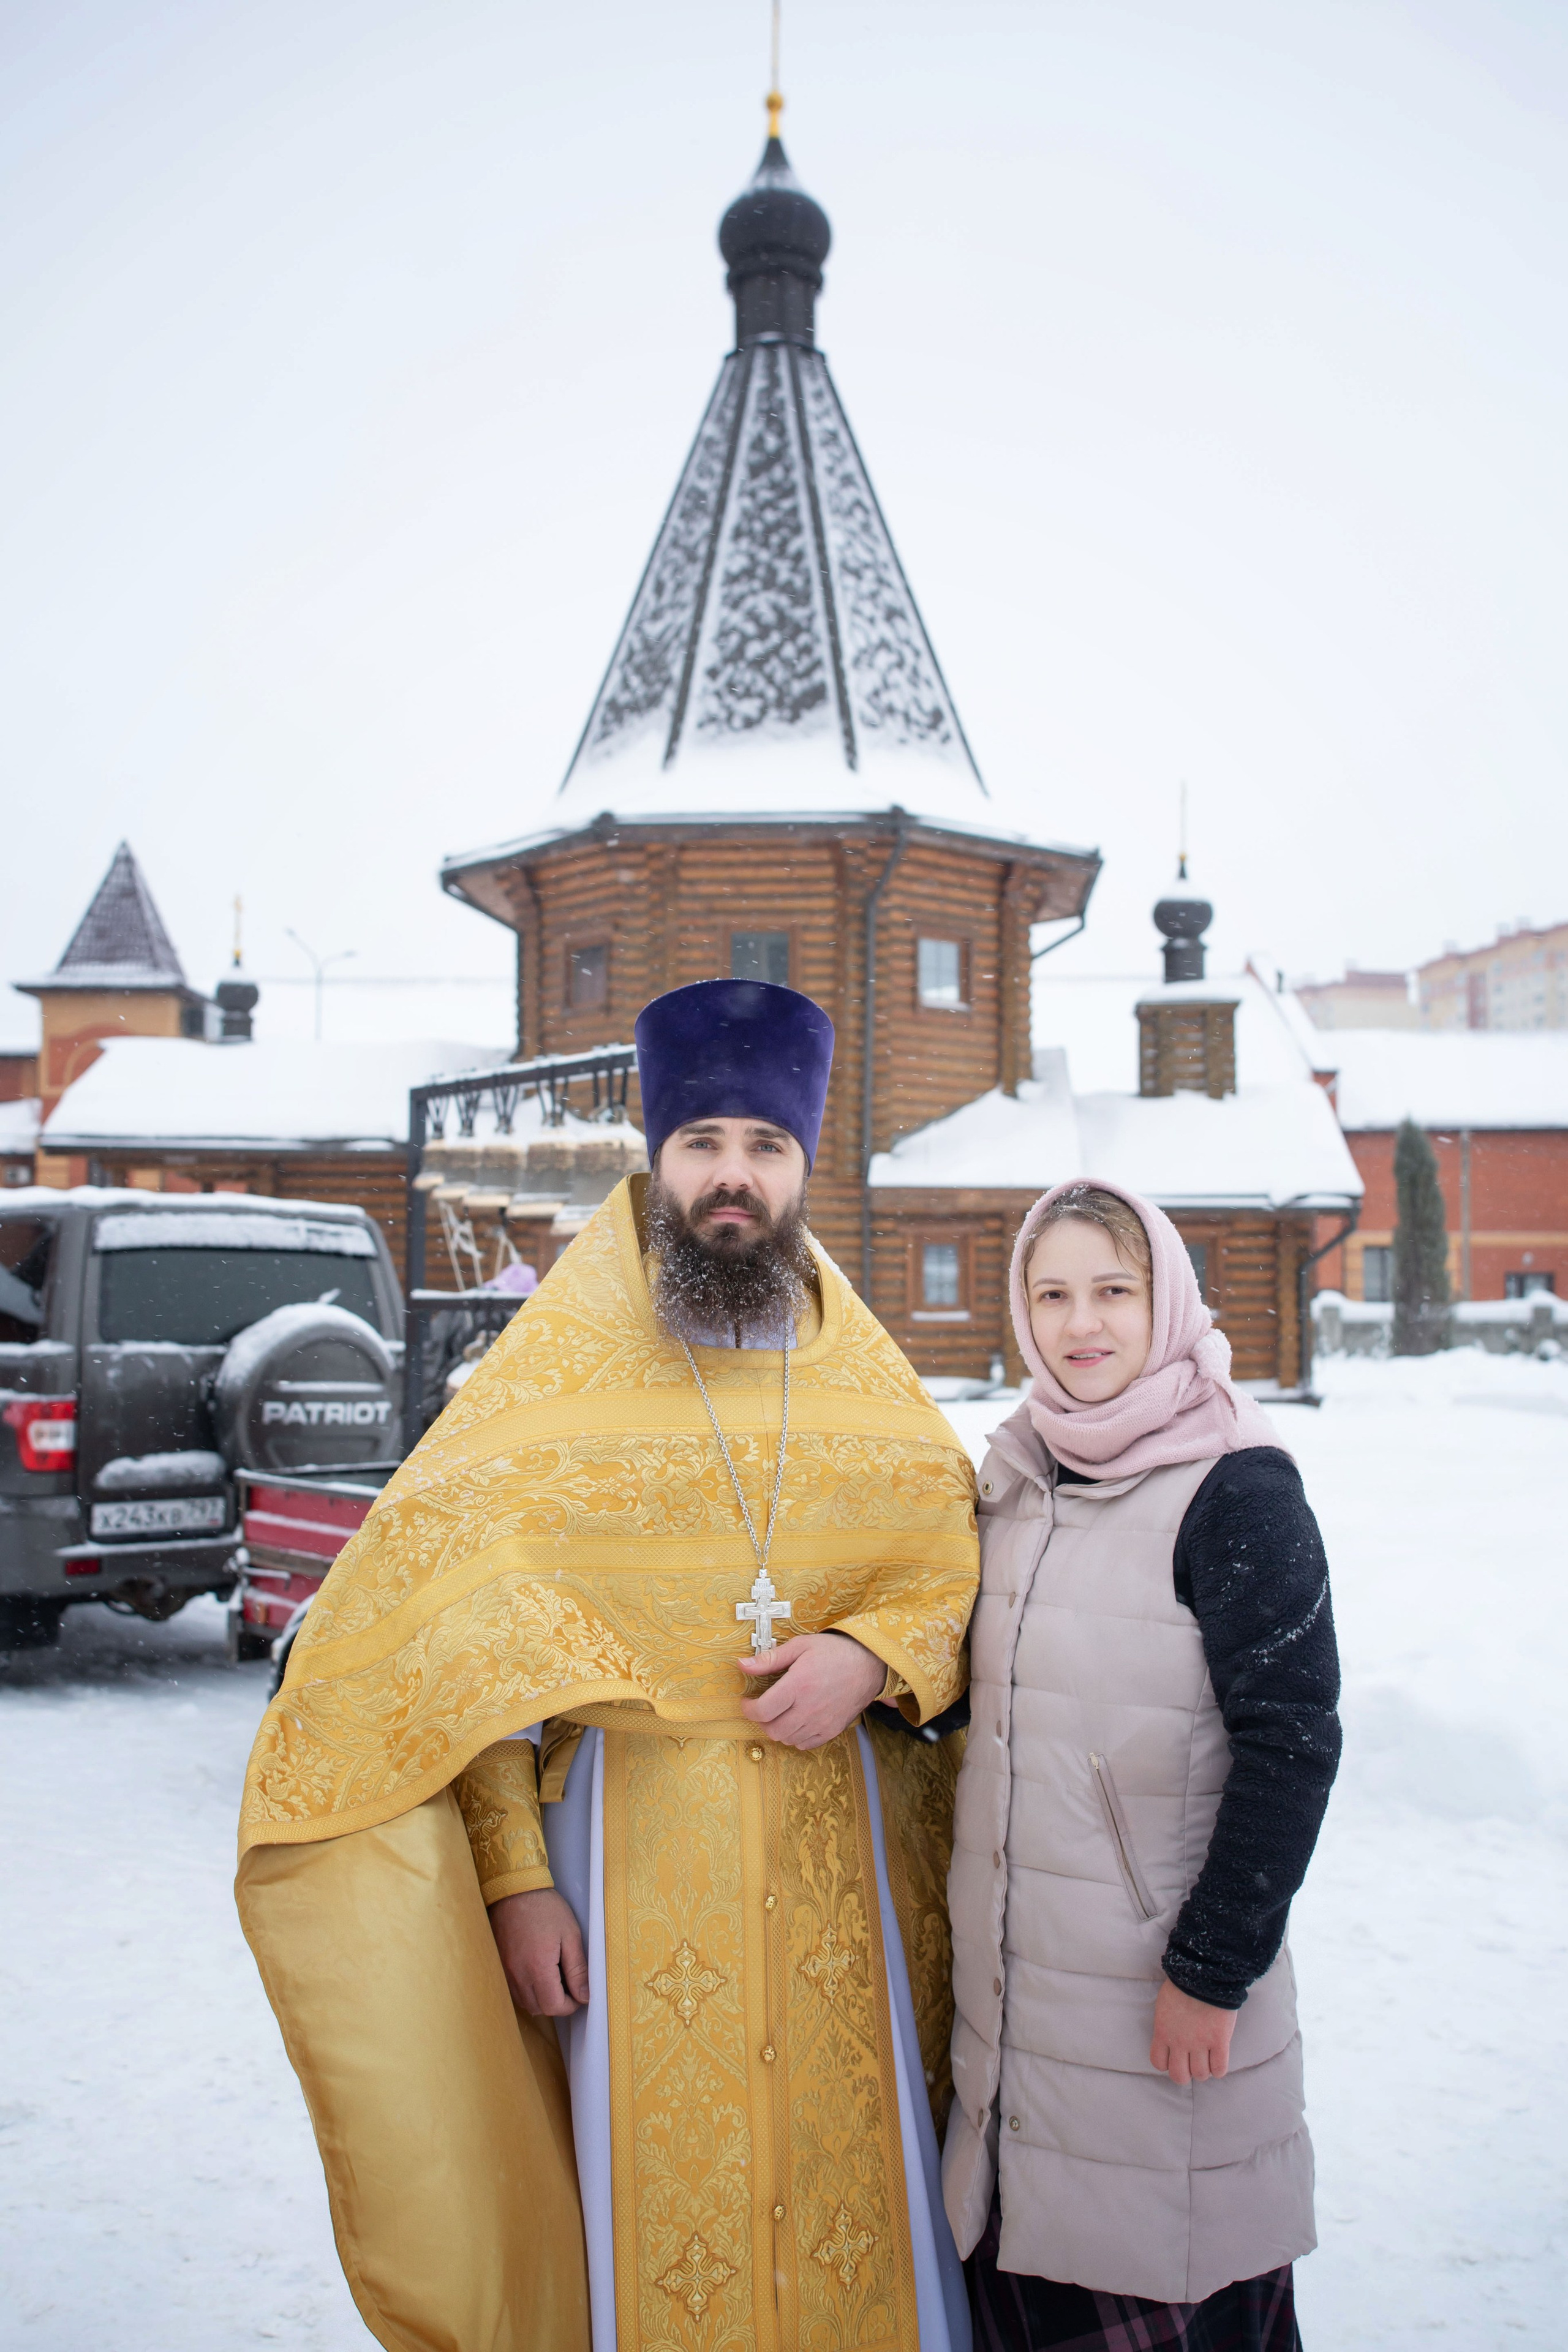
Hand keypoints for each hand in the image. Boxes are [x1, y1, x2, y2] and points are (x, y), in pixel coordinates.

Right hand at [489, 1888, 588, 2016]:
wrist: (515, 1889)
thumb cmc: (545, 1908)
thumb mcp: (570, 1935)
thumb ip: (578, 1969)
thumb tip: (585, 1996)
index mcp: (538, 1967)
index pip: (553, 2006)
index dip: (570, 2005)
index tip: (578, 1992)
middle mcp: (518, 1974)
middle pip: (538, 2008)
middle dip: (556, 2003)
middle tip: (568, 1983)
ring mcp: (505, 1971)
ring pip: (524, 2002)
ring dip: (541, 1998)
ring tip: (553, 1976)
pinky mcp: (499, 1965)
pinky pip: (513, 1990)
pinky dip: (527, 1990)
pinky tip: (536, 1972)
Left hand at [736, 1631, 886, 1749]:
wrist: (869, 1665)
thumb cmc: (834, 1652)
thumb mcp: (800, 1646)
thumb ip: (769, 1659)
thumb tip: (742, 1665)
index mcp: (798, 1685)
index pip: (763, 1711)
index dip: (748, 1709)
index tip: (747, 1702)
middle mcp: (809, 1708)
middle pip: (772, 1729)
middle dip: (761, 1720)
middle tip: (763, 1707)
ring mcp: (821, 1722)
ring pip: (787, 1739)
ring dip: (777, 1728)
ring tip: (780, 1712)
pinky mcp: (831, 1731)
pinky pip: (804, 1744)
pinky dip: (795, 1737)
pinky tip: (796, 1720)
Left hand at [1150, 1975, 1237, 2085]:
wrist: (1204, 1973)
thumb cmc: (1182, 1985)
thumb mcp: (1164, 2006)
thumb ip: (1166, 2025)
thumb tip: (1169, 2037)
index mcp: (1163, 2031)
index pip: (1158, 2063)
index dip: (1167, 2063)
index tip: (1175, 2056)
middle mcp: (1180, 2042)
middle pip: (1179, 2076)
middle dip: (1186, 2073)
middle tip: (1192, 2063)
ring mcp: (1200, 2043)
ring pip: (1200, 2075)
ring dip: (1204, 2070)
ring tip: (1207, 2059)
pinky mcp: (1219, 2041)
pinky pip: (1219, 2068)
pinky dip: (1219, 2068)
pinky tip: (1218, 2058)